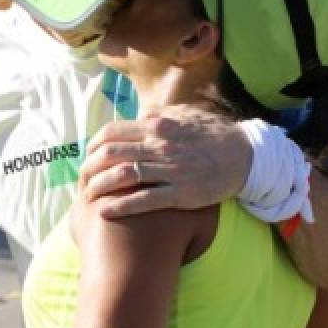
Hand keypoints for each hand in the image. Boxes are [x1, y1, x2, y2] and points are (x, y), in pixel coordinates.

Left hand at [78, 104, 251, 217]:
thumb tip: (140, 114)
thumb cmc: (215, 134)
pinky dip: (121, 206)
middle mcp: (160, 145)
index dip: (94, 145)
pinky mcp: (180, 193)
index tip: (87, 156)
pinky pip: (144, 200)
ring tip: (88, 195)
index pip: (113, 132)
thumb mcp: (186, 114)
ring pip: (123, 176)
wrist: (246, 156)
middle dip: (89, 167)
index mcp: (158, 125)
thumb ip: (160, 114)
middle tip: (82, 178)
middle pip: (112, 154)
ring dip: (99, 186)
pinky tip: (105, 212)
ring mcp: (170, 170)